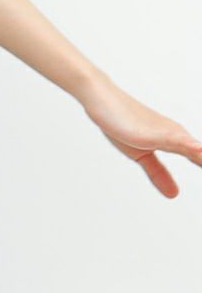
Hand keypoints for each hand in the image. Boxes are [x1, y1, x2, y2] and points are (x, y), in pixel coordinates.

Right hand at [77, 74, 201, 197]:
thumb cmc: (119, 121)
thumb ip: (158, 173)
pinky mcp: (162, 134)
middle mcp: (180, 135)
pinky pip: (188, 147)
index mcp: (177, 140)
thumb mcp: (140, 155)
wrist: (101, 99)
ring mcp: (173, 133)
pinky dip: (201, 154)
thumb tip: (174, 194)